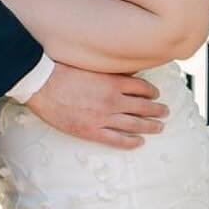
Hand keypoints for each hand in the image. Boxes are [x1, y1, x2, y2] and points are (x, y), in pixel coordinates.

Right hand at [26, 64, 167, 149]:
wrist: (42, 84)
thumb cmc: (63, 70)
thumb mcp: (92, 65)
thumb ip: (111, 71)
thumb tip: (127, 71)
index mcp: (113, 82)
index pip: (142, 88)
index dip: (152, 92)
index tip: (156, 94)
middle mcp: (113, 100)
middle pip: (143, 106)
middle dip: (157, 110)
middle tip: (165, 112)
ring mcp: (103, 117)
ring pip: (135, 124)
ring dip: (150, 126)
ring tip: (160, 127)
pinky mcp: (91, 131)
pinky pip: (117, 140)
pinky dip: (131, 142)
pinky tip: (139, 142)